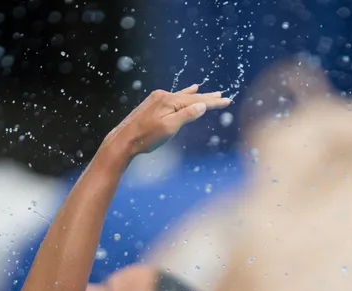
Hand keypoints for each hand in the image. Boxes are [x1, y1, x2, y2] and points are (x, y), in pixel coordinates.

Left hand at [104, 84, 231, 157]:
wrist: (124, 139)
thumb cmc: (146, 137)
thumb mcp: (169, 128)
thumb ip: (186, 115)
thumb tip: (202, 105)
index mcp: (169, 100)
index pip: (196, 101)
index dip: (213, 102)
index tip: (227, 101)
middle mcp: (164, 95)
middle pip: (191, 97)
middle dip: (208, 98)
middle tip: (223, 96)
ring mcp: (158, 98)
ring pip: (183, 96)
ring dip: (198, 95)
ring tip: (211, 92)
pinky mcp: (154, 103)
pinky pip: (175, 96)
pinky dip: (185, 93)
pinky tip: (190, 89)